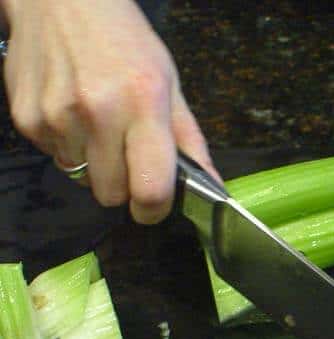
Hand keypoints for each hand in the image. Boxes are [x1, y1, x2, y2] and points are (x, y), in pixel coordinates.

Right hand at [2, 0, 218, 222]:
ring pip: (81, 180)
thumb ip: (191, 142)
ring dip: (93, 164)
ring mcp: (57, 116)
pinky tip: (74, 113)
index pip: (150, 190)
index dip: (154, 209)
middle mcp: (98, 112)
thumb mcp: (170, 85)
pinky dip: (67, 146)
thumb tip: (215, 189)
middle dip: (123, 184)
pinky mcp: (27, 118)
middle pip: (111, 195)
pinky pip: (54, 157)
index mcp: (143, 104)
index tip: (155, 204)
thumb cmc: (125, 42)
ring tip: (99, 124)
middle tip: (127, 151)